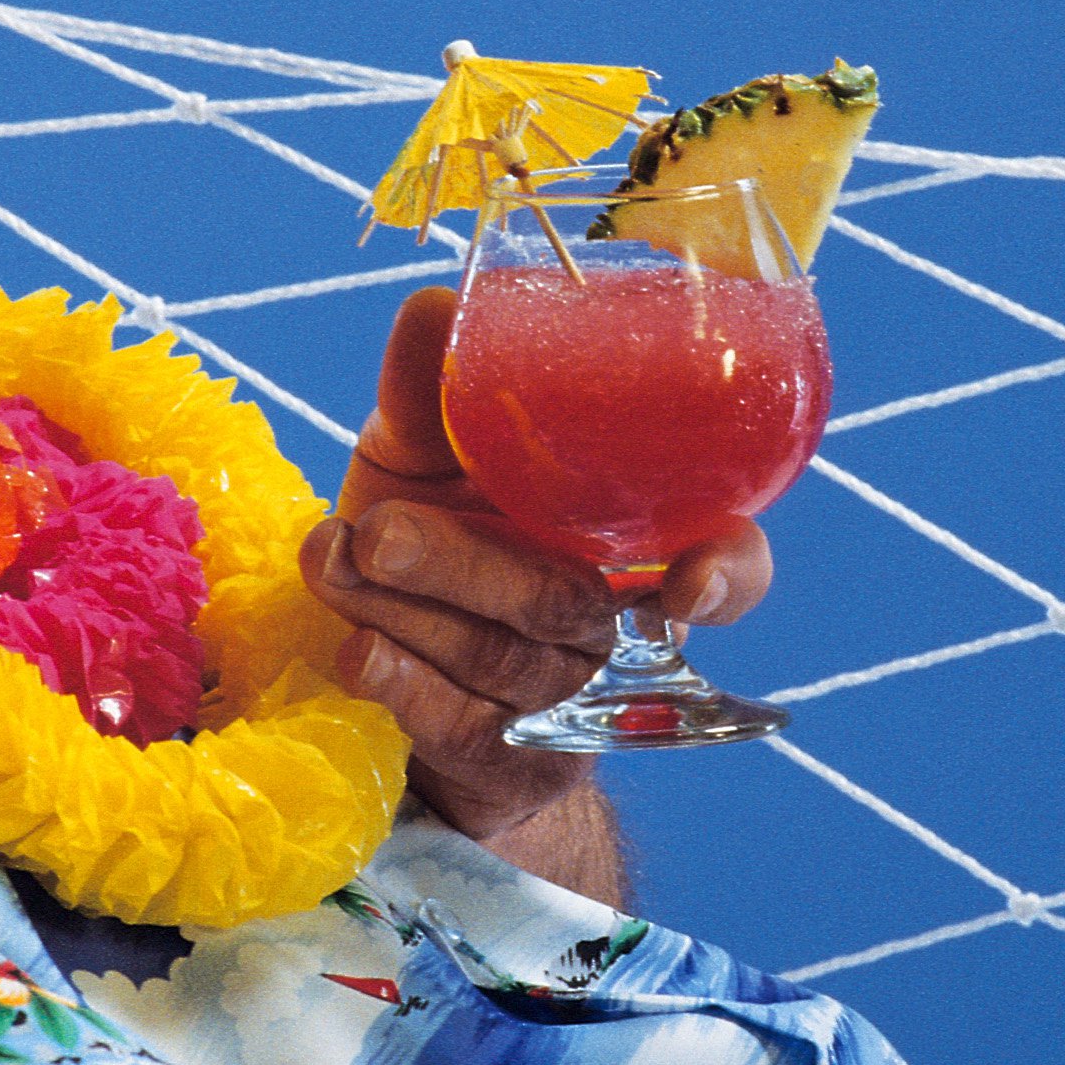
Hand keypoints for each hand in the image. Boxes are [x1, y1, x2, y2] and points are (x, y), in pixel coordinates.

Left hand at [300, 286, 771, 843]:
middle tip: (379, 531)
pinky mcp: (501, 759)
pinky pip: (457, 724)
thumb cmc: (432, 532)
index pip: (733, 569)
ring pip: (499, 659)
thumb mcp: (427, 460)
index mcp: (630, 542)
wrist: (381, 666)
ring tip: (331, 558)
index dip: (728, 577)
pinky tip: (352, 644)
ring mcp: (561, 704)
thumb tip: (435, 305)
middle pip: (565, 603)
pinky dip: (398, 679)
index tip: (686, 580)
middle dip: (464, 565)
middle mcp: (611, 628)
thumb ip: (435, 395)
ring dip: (403, 609)